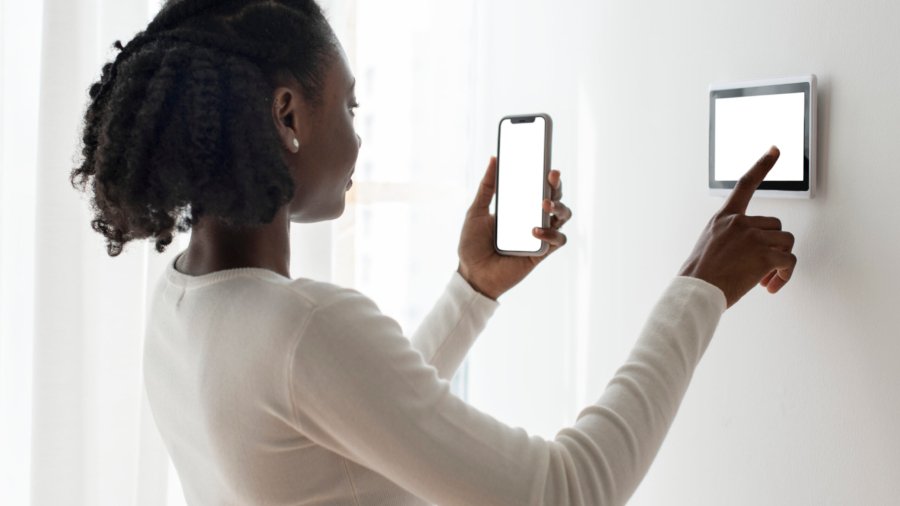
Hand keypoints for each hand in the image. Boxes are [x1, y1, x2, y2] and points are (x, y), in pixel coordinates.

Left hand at [457, 156, 571, 299]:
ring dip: (559, 206)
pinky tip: (535, 231)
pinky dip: (552, 233)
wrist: (472, 274)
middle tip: (551, 176)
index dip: (547, 176)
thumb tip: (494, 158)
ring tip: (544, 204)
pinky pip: (558, 240)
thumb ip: (487, 186)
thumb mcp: (476, 211)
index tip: (547, 164)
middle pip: (556, 198)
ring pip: (563, 217)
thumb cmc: (472, 245)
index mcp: (519, 208)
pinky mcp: (542, 253)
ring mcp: (540, 236)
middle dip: (557, 186)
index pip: (539, 187)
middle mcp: (533, 219)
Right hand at [679, 146, 796, 307]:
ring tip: (765, 278)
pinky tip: (770, 285)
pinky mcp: (764, 255)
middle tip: (761, 268)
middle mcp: (739, 222)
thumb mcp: (709, 245)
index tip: (775, 149)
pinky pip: (789, 261)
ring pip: (786, 242)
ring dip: (780, 261)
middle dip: (773, 246)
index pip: (745, 184)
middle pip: (775, 226)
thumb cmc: (700, 275)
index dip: (763, 165)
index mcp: (724, 218)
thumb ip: (730, 238)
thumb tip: (752, 252)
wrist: (696, 291)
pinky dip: (784, 275)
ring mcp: (753, 237)